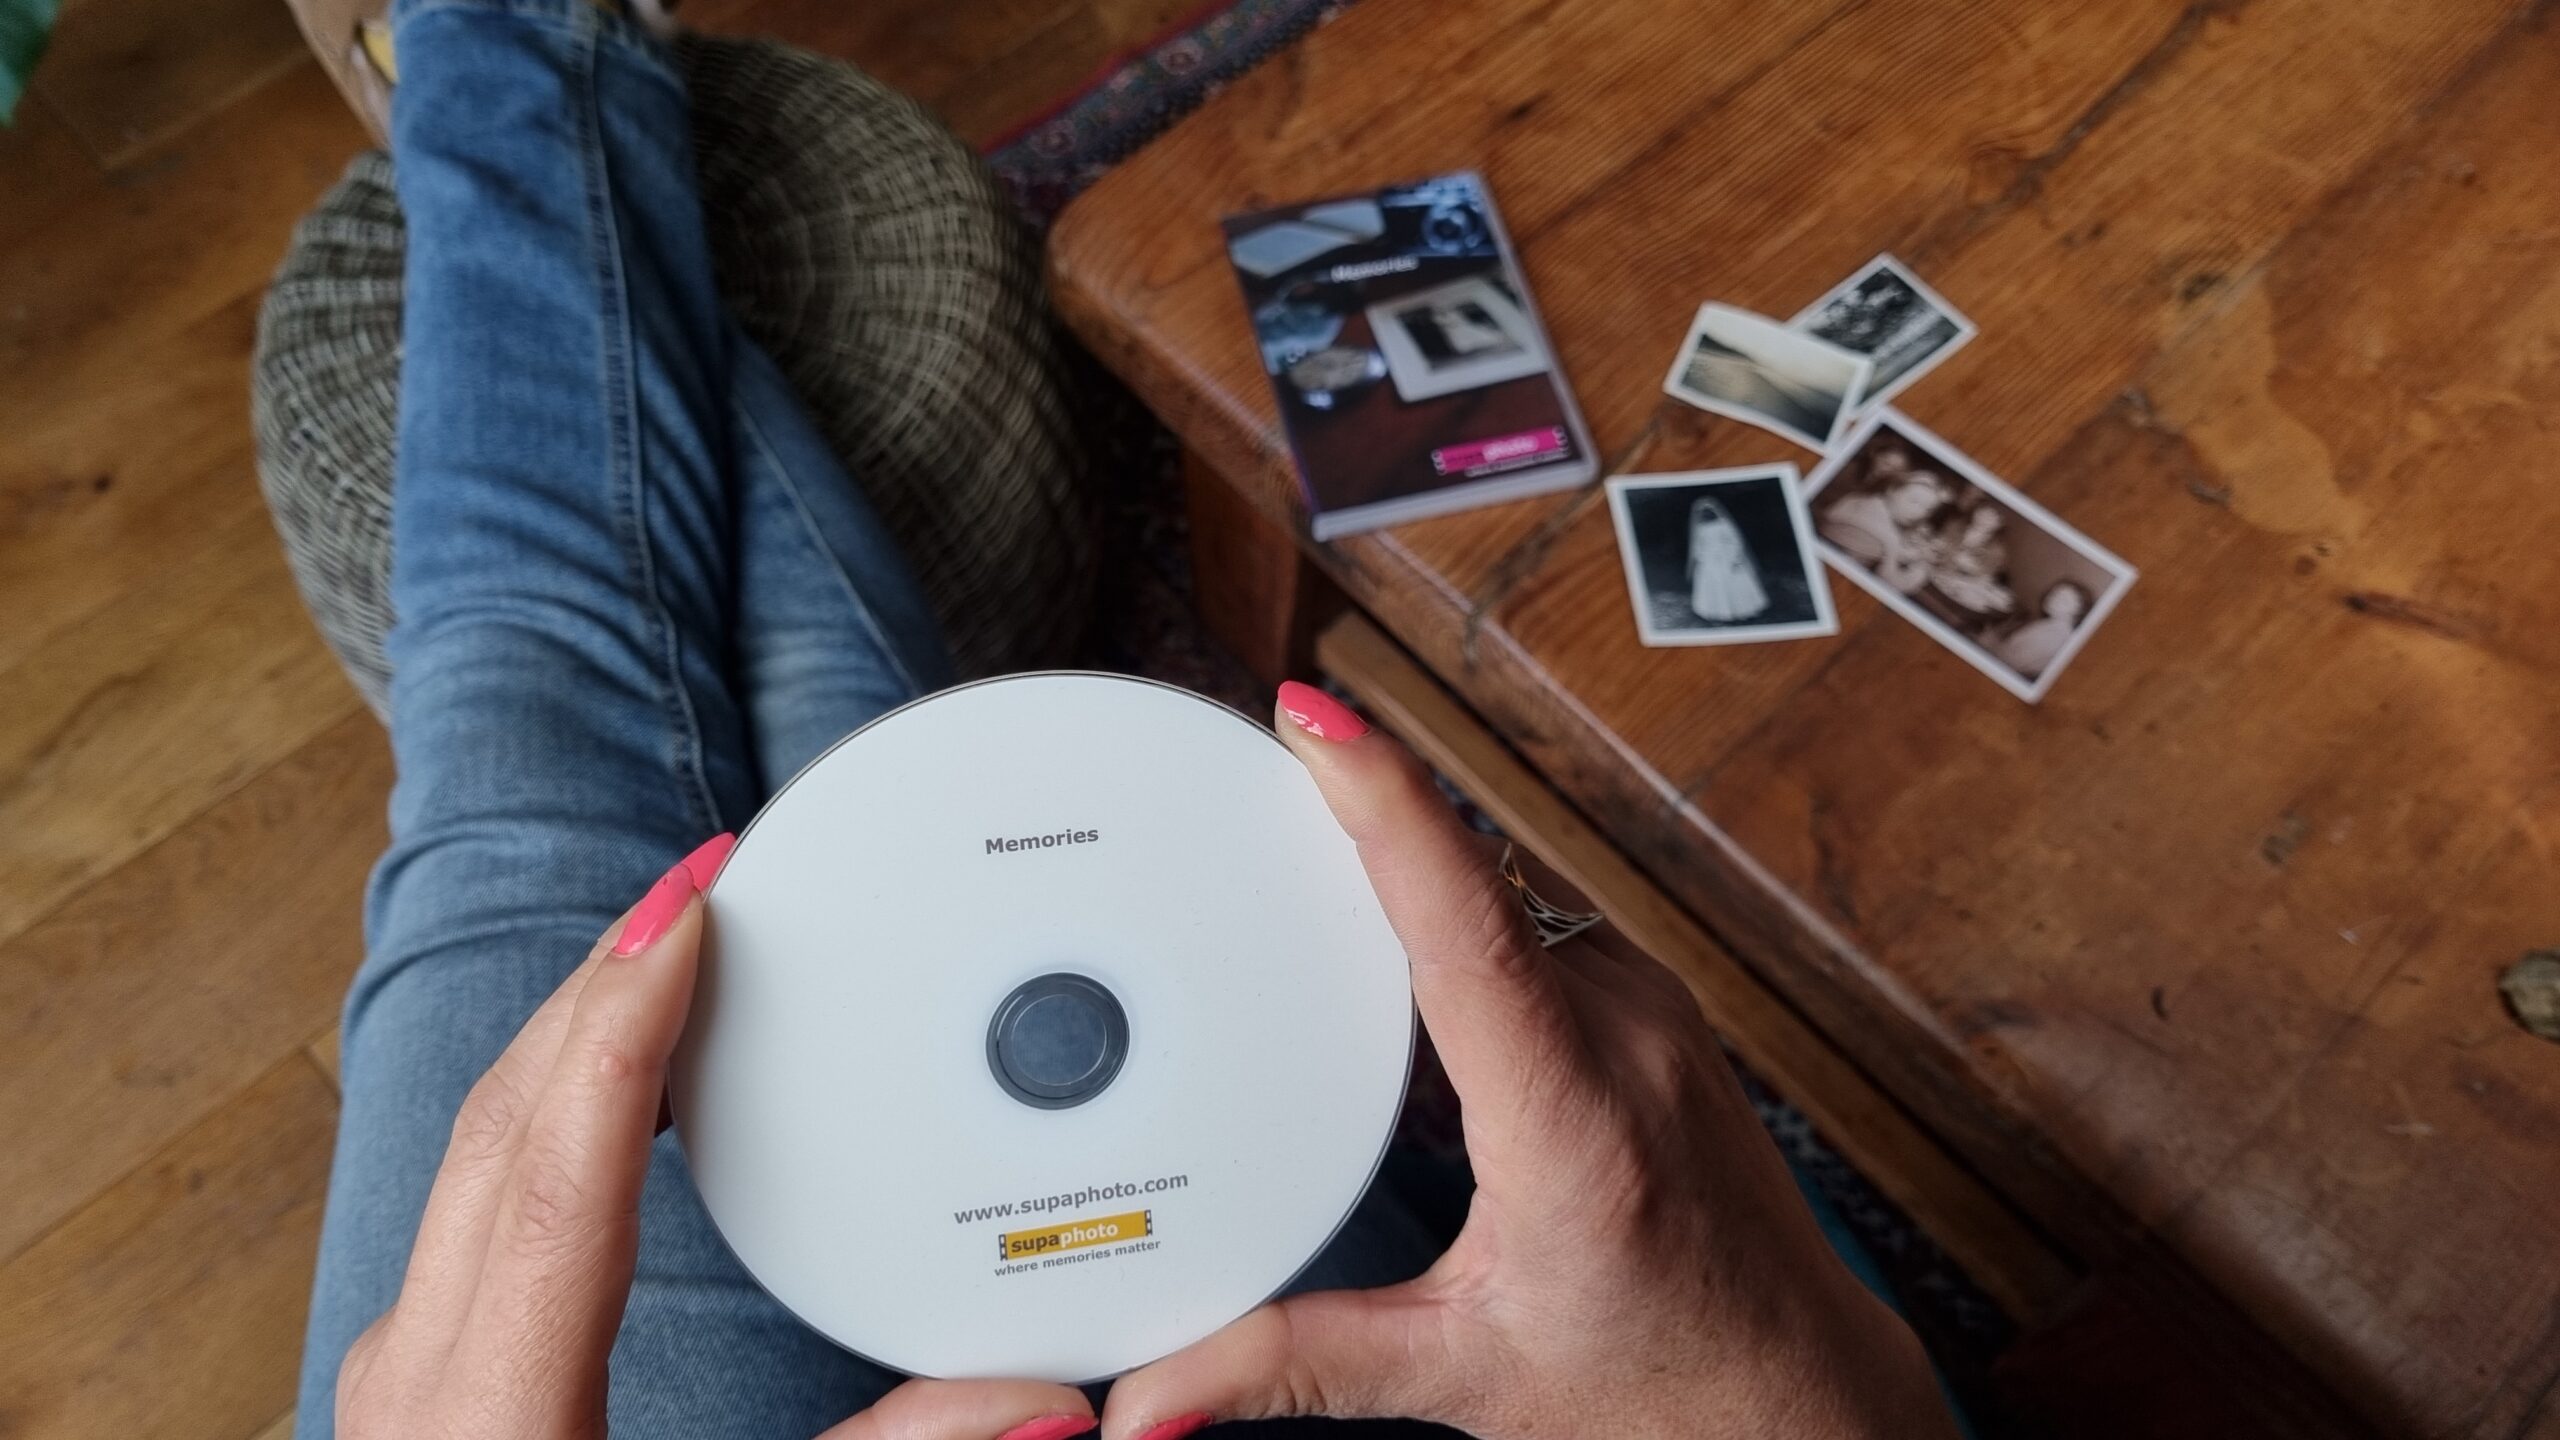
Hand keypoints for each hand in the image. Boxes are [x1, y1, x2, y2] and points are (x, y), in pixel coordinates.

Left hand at [335, 834, 1100, 1439]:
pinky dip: (559, 1108)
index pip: (563, 1164)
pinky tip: (622, 1096)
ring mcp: (411, 1375)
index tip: (701, 899)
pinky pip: (484, 1195)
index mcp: (492, 1410)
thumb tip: (1052, 1403)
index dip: (633, 1016)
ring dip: (581, 1037)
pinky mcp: (432, 1386)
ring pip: (482, 1149)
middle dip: (612, 983)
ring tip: (681, 960)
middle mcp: (423, 1373)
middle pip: (509, 1121)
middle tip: (716, 885)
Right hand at [1101, 687, 1955, 1439]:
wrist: (1799, 1395)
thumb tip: (1153, 1400)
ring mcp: (1651, 1011)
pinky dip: (1460, 898)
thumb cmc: (1662, 1385)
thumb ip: (1295, 1371)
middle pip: (1476, 874)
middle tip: (1249, 748)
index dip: (1388, 806)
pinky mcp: (1654, 1010)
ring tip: (1295, 803)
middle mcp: (1626, 1037)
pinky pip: (1539, 915)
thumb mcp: (1464, 1377)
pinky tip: (1392, 913)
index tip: (1316, 720)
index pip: (1468, 924)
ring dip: (1411, 847)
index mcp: (1576, 1118)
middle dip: (1364, 801)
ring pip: (1510, 883)